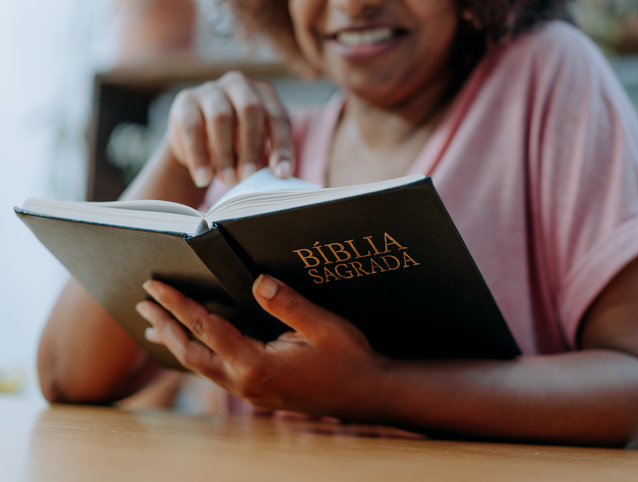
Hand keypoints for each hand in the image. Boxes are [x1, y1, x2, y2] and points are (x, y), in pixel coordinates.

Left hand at [135, 276, 389, 416]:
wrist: (367, 394)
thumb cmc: (349, 358)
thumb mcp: (323, 326)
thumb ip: (287, 303)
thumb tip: (256, 281)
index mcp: (257, 364)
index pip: (207, 328)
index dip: (179, 305)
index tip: (155, 287)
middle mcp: (245, 382)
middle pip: (191, 353)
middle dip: (166, 325)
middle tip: (143, 303)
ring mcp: (250, 391)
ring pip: (200, 366)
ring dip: (177, 342)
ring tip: (156, 324)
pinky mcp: (257, 393)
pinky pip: (215, 372)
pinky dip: (197, 354)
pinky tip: (195, 346)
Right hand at [167, 71, 293, 187]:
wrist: (198, 142)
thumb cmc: (237, 145)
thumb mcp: (257, 148)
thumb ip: (270, 157)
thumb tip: (282, 174)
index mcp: (264, 94)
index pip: (278, 117)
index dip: (281, 146)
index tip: (281, 174)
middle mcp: (239, 84)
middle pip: (250, 109)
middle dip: (251, 146)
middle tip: (248, 177)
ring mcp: (211, 89)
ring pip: (220, 116)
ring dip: (225, 153)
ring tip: (228, 180)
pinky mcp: (186, 101)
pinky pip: (192, 127)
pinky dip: (198, 156)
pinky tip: (204, 178)